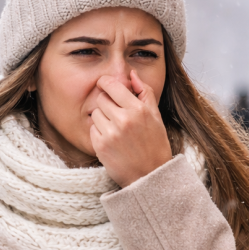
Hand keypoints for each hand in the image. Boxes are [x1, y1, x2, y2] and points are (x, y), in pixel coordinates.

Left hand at [90, 69, 172, 187]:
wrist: (150, 175)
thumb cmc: (154, 144)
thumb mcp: (155, 116)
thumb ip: (144, 91)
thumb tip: (131, 73)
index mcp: (138, 109)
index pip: (111, 85)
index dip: (105, 83)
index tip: (105, 85)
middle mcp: (123, 120)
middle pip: (101, 98)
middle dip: (107, 103)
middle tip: (116, 113)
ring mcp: (110, 133)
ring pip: (95, 113)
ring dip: (103, 118)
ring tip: (116, 129)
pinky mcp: (100, 146)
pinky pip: (92, 129)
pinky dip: (99, 132)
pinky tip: (112, 140)